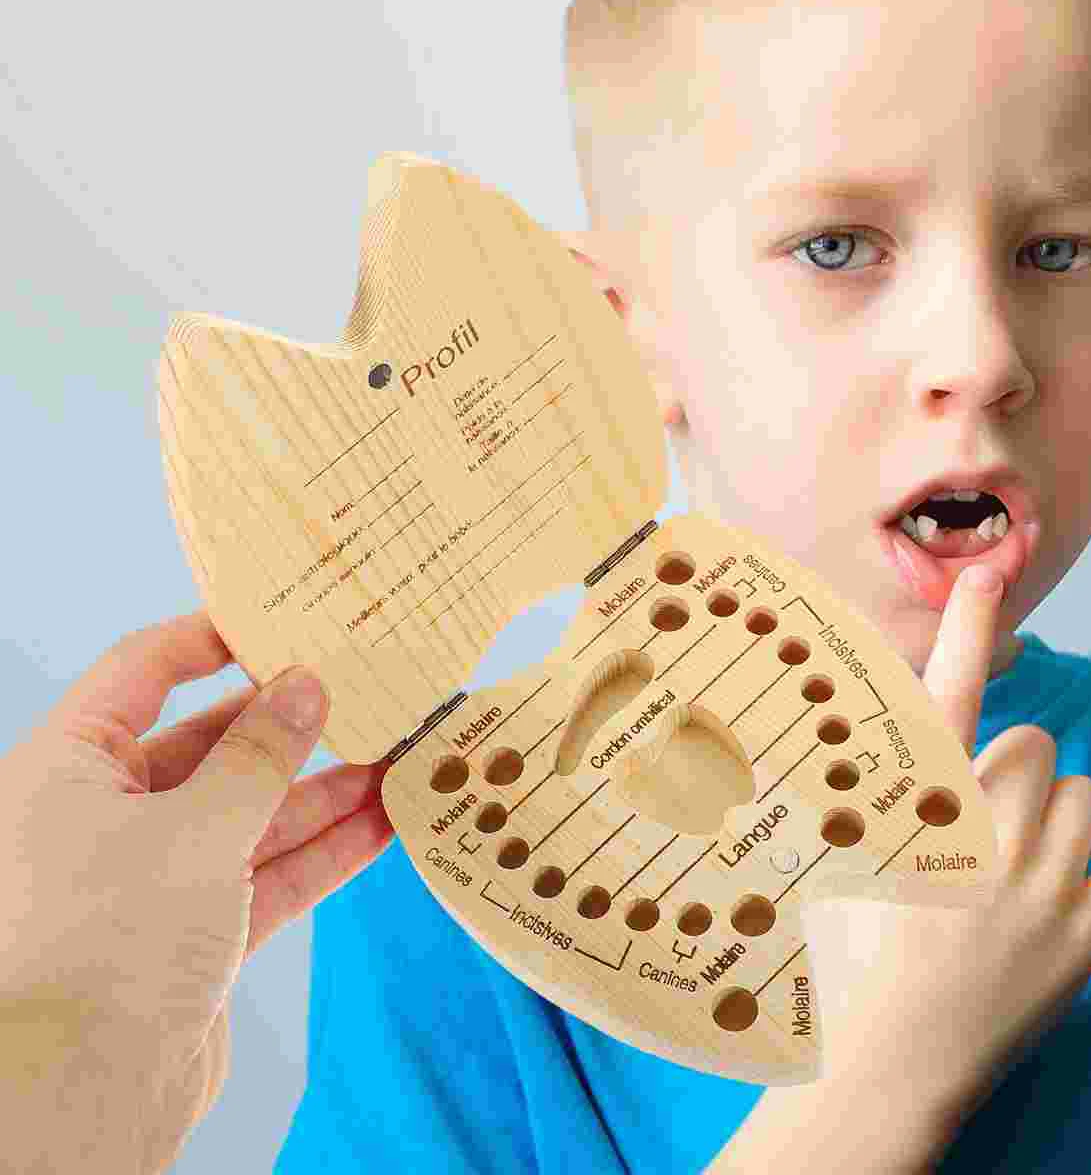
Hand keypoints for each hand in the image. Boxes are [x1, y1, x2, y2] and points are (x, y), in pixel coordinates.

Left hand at [0, 609, 395, 1174]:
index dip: (212, 637)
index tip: (285, 615)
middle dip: (290, 722)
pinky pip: (266, 873)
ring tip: (398, 752)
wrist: (78, 1101)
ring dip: (323, 788)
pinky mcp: (192, 935)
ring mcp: (150, 878)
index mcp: (67, 770)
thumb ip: (261, 755)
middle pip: (208, 744)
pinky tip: (383, 821)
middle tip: (364, 688)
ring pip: (249, 812)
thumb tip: (307, 687)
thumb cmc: (104, 946)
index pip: (143, 671)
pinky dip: (322, 850)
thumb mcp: (194, 829)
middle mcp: (102, 816)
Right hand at [797, 567, 1090, 1147]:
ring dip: (1060, 813)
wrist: (885, 1069)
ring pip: (1085, 794)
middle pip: (1036, 745)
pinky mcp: (1086, 935)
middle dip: (1017, 771)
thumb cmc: (850, 962)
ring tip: (1021, 863)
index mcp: (919, 809)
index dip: (967, 625)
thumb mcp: (838, 858)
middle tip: (983, 825)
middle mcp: (986, 833)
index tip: (988, 570)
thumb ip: (861, 789)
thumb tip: (871, 741)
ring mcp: (1043, 884)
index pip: (947, 693)